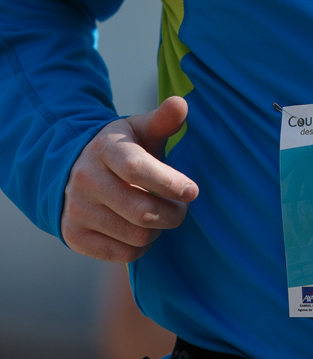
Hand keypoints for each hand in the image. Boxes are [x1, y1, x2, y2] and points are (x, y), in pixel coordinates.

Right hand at [62, 96, 197, 262]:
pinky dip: (142, 247)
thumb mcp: (140, 130)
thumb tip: (181, 103)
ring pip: (136, 236)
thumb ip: (163, 120)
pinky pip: (122, 254)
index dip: (168, 182)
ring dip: (158, 230)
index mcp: (105, 149)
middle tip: (182, 208)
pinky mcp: (74, 235)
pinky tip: (143, 230)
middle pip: (141, 210)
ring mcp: (77, 209)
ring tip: (161, 216)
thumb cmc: (122, 149)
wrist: (74, 170)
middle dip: (173, 214)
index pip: (136, 169)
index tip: (192, 191)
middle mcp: (86, 179)